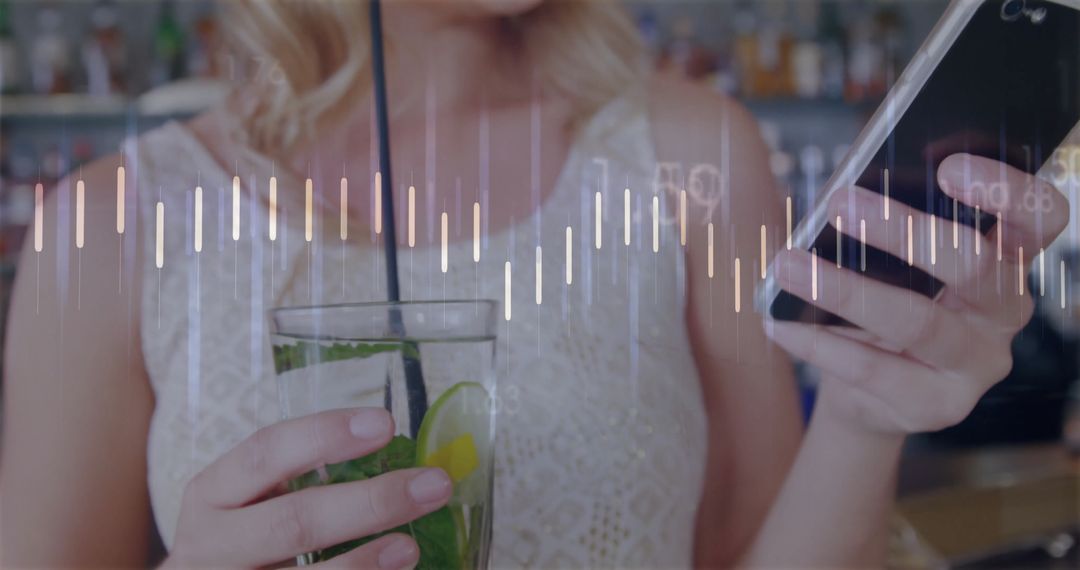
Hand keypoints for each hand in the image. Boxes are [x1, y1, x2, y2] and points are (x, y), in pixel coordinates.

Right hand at [161, 408, 451, 568]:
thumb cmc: (237, 541)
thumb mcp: (246, 503)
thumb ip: (299, 482)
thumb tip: (398, 463)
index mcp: (212, 494)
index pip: (266, 453)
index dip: (324, 435)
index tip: (384, 423)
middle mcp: (210, 544)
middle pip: (293, 522)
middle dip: (369, 503)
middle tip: (433, 485)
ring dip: (361, 563)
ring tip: (410, 546)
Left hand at [767, 153, 1068, 434]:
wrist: (869, 391)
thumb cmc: (885, 300)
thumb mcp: (892, 262)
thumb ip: (887, 228)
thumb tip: (840, 194)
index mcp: (1008, 259)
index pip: (1040, 219)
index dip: (1006, 192)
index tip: (948, 168)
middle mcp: (1005, 311)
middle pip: (973, 265)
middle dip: (903, 231)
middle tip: (840, 203)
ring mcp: (978, 364)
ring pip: (918, 322)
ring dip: (844, 289)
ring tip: (788, 264)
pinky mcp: (940, 406)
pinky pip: (873, 371)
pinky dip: (818, 344)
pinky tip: (778, 323)